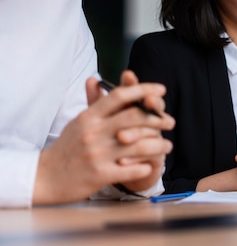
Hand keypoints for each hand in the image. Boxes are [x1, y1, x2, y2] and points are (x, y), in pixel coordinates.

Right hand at [33, 70, 174, 203]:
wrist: (45, 177)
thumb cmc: (67, 147)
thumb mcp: (78, 122)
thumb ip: (93, 102)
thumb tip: (96, 78)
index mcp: (89, 117)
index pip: (120, 95)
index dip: (143, 89)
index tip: (161, 89)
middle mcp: (94, 132)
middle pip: (134, 117)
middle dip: (158, 118)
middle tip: (171, 121)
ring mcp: (97, 154)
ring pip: (138, 145)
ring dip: (159, 145)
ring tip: (168, 146)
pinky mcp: (100, 174)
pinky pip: (131, 169)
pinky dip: (144, 166)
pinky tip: (150, 165)